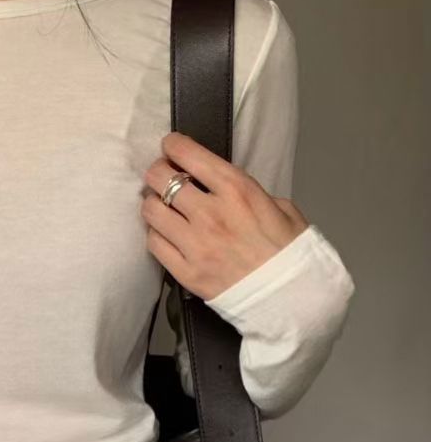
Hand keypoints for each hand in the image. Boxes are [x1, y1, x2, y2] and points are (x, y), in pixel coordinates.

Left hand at [140, 132, 308, 300]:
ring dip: (153, 204)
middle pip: (160, 179)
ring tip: (162, 206)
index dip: (173, 146)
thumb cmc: (289, 252)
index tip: (171, 146)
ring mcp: (195, 244)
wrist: (290, 295)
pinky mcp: (186, 272)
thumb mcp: (279, 206)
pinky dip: (155, 234)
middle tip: (162, 176)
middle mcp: (211, 214)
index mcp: (237, 190)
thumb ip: (246, 192)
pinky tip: (165, 233)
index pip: (189, 155)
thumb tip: (223, 187)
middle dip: (158, 172)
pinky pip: (154, 244)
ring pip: (151, 211)